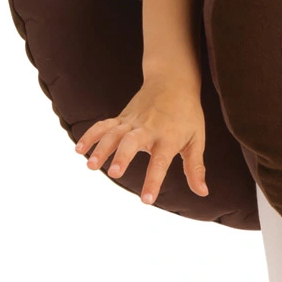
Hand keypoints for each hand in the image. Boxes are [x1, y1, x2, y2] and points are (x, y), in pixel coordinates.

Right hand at [74, 80, 209, 203]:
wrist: (173, 81)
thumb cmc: (188, 114)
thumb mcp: (197, 139)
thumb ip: (195, 167)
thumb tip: (202, 192)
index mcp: (168, 137)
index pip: (160, 161)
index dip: (153, 181)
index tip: (146, 200)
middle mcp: (148, 128)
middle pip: (132, 141)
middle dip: (123, 156)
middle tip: (114, 173)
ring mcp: (132, 121)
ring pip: (114, 133)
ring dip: (102, 148)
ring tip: (91, 166)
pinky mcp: (122, 117)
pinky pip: (104, 125)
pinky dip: (91, 135)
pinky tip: (78, 150)